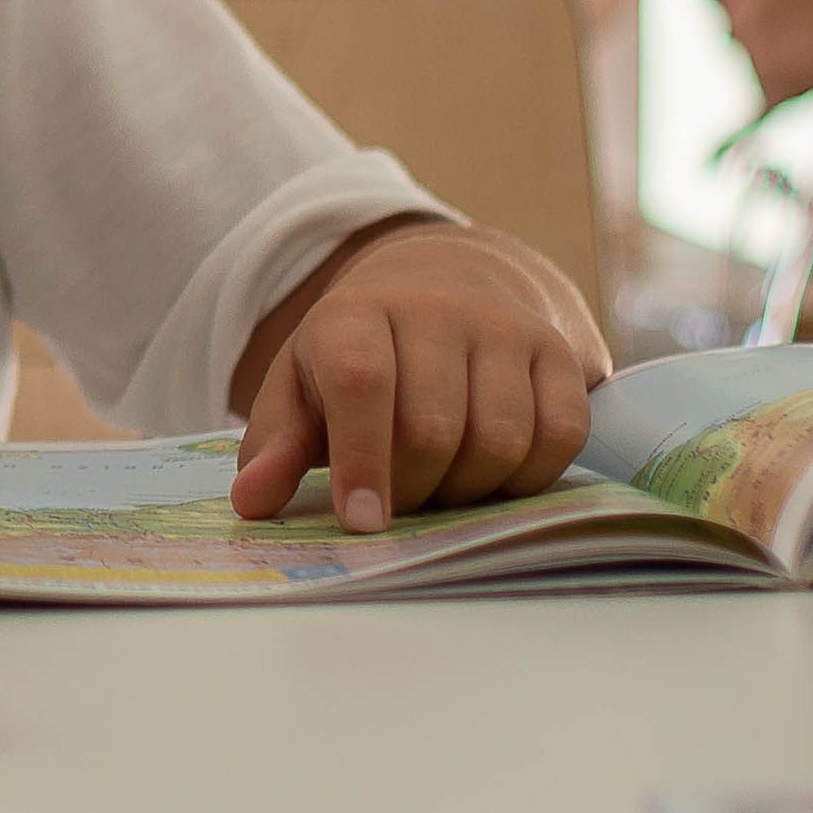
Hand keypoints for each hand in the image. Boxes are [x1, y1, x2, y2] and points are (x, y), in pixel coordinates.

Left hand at [224, 215, 609, 527]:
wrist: (441, 289)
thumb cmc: (357, 357)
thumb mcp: (300, 390)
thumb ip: (276, 447)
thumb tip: (252, 502)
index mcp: (355, 314)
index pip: (362, 383)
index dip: (362, 461)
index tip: (362, 524)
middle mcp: (435, 310)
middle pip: (433, 428)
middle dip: (414, 489)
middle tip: (400, 501)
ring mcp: (504, 328)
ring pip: (501, 439)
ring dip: (470, 489)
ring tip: (444, 485)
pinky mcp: (557, 353)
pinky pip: (560, 436)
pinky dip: (529, 477)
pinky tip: (495, 474)